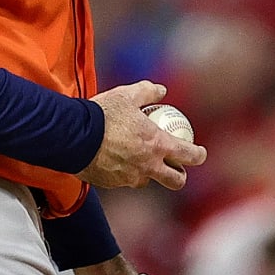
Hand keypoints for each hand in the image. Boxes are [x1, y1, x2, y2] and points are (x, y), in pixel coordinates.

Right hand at [77, 81, 206, 190]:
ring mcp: (130, 178)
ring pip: (146, 180)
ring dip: (148, 173)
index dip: (199, 155)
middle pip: (175, 180)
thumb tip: (162, 90)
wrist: (74, 136)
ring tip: (140, 161)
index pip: (189, 155)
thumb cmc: (103, 114)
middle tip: (176, 168)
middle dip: (180, 176)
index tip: (200, 152)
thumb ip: (147, 91)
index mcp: (157, 145)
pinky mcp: (112, 184)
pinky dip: (124, 173)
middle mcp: (148, 166)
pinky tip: (115, 161)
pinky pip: (123, 181)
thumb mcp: (127, 95)